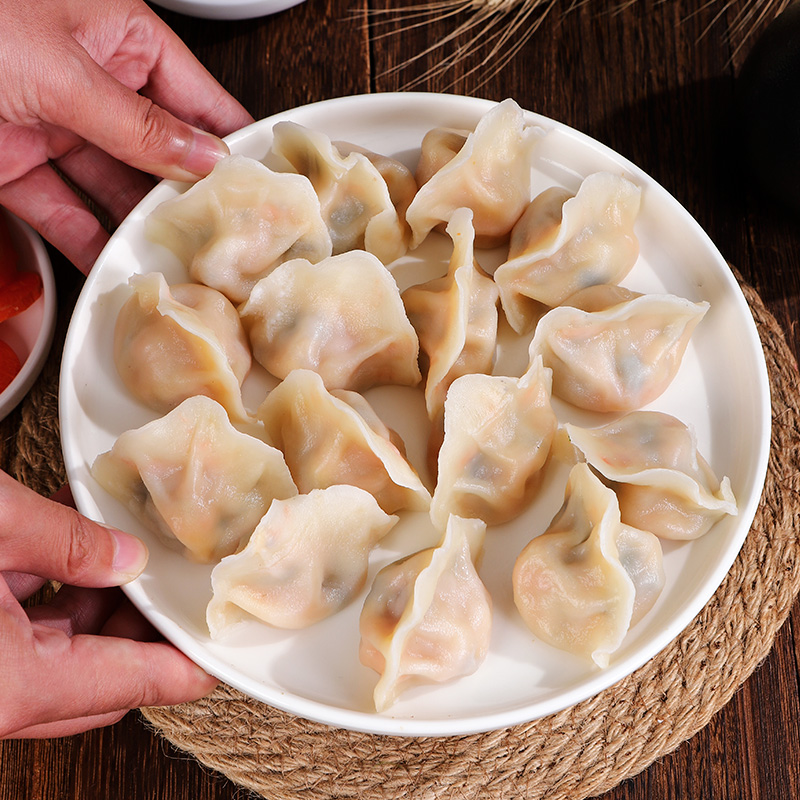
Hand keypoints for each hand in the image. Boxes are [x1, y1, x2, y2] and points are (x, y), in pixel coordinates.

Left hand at [0, 0, 253, 272]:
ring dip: (142, 225)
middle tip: (226, 236)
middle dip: (189, 194)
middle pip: (161, 149)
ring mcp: (55, 126)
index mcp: (115, 35)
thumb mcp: (60, 68)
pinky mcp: (18, 165)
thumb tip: (204, 156)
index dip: (231, 137)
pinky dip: (89, 239)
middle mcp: (91, 82)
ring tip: (180, 261)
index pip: (196, 93)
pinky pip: (67, 210)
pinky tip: (118, 262)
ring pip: (116, 187)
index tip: (265, 180)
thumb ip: (138, 123)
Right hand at [0, 472, 217, 737]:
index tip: (219, 654)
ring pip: (59, 653)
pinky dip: (51, 593)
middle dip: (143, 624)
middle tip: (174, 582)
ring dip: (98, 601)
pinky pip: (22, 634)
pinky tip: (67, 544)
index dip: (186, 666)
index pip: (131, 682)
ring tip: (124, 550)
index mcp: (13, 683)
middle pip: (99, 673)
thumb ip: (68, 542)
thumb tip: (125, 555)